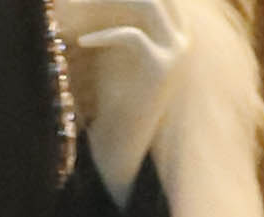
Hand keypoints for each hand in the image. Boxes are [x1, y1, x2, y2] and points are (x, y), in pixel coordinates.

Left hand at [53, 0, 186, 201]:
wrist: (124, 155)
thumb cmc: (114, 111)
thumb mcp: (113, 60)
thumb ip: (114, 26)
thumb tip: (89, 0)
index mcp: (175, 32)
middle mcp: (182, 38)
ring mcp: (177, 52)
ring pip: (148, 3)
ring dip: (111, 1)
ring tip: (80, 5)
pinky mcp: (162, 68)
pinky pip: (132, 36)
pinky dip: (104, 36)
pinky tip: (82, 43)